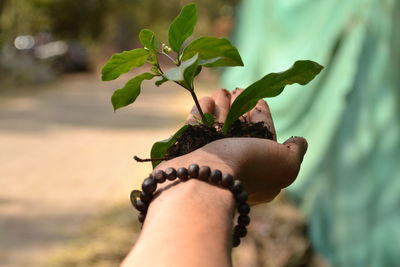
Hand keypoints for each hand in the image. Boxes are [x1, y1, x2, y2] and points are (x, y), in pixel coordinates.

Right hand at [155, 88, 306, 204]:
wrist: (207, 179)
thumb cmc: (249, 168)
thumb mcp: (286, 164)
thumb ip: (296, 152)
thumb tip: (299, 141)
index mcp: (260, 169)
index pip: (264, 137)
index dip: (262, 116)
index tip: (259, 99)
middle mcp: (236, 166)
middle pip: (239, 129)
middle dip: (240, 107)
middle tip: (236, 90)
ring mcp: (211, 160)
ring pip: (217, 125)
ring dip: (221, 106)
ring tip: (221, 91)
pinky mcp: (190, 153)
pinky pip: (197, 128)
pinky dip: (202, 113)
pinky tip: (207, 100)